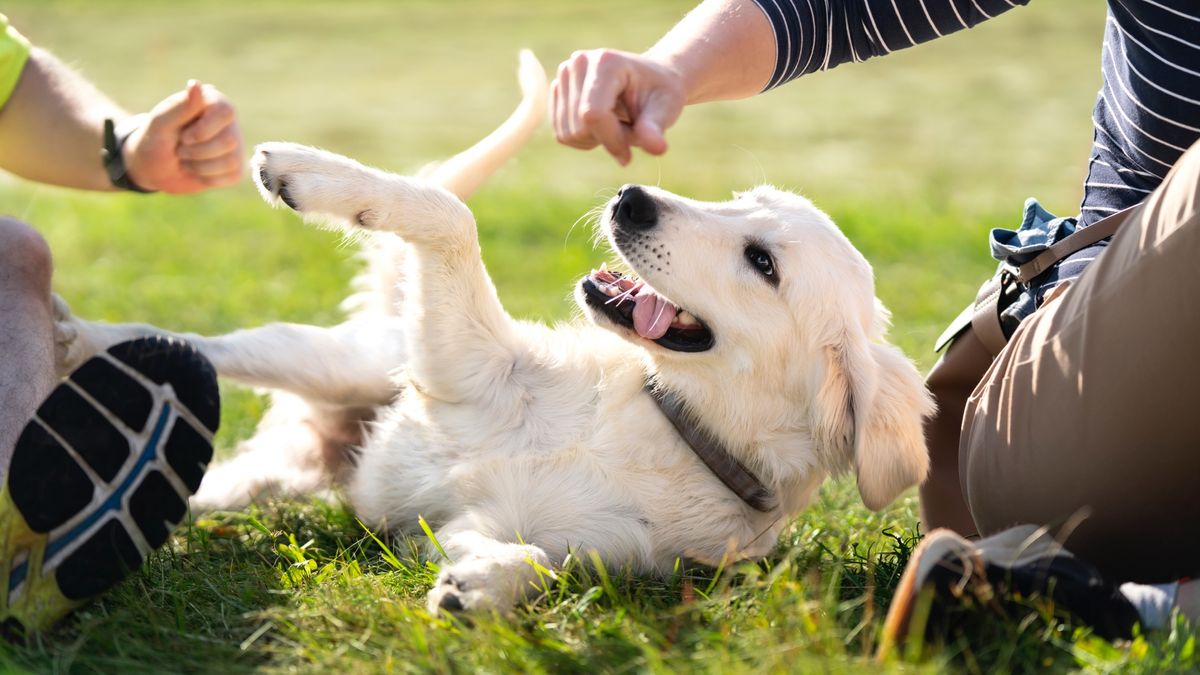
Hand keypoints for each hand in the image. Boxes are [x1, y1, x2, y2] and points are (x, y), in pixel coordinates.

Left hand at [123, 80, 243, 193]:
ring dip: (200, 167)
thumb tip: (196, 84)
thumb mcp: (161, 123)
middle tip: (180, 150)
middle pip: (229, 140)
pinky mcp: (235, 165)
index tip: (184, 137)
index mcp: (212, 102)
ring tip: (186, 160)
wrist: (152, 168)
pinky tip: (196, 170)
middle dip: (198, 152)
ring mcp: (235, 144)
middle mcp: (228, 121)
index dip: (205, 130)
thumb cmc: (154, 140)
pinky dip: (208, 178)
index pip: (225, 112)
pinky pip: (233, 175)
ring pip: (231, 160)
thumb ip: (180, 106)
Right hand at [552, 49, 685, 165]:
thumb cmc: (660, 93)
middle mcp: (578, 63)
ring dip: (595, 140)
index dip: (611, 141)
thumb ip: (655, 129)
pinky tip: (603, 125)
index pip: (594, 114)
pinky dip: (583, 139)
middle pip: (579, 126)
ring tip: (617, 125)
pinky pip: (562, 134)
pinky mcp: (557, 90)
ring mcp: (564, 75)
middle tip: (630, 131)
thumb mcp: (665, 109)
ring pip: (568, 133)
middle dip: (606, 139)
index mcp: (605, 62)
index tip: (629, 156)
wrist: (650, 79)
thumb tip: (657, 149)